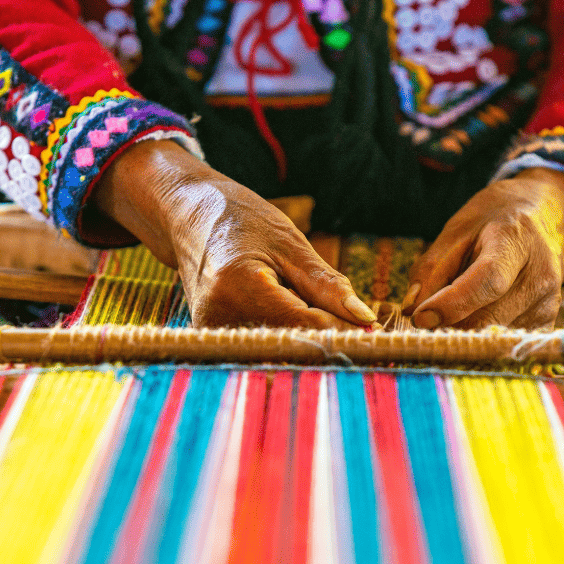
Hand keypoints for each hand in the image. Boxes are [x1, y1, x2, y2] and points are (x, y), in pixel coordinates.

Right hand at [91, 140, 376, 328]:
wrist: (187, 215)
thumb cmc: (241, 220)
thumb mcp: (291, 242)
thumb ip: (327, 285)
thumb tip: (365, 319)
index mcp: (239, 285)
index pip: (306, 325)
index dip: (344, 332)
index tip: (376, 334)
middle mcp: (218, 316)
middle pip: (292, 343)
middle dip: (330, 339)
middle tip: (364, 332)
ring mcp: (211, 331)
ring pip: (279, 347)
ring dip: (308, 337)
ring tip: (322, 315)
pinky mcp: (212, 338)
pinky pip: (262, 343)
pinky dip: (285, 333)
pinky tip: (292, 316)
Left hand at [402, 167, 563, 329]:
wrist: (543, 219)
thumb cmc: (492, 224)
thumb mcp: (456, 231)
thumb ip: (431, 269)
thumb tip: (411, 310)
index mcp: (516, 242)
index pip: (488, 281)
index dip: (451, 304)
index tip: (419, 319)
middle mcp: (540, 277)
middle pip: (488, 318)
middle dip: (448, 327)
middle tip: (422, 323)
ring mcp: (547, 304)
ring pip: (492, 337)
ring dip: (463, 333)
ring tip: (452, 312)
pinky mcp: (546, 324)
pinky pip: (503, 344)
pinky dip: (480, 339)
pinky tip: (472, 319)